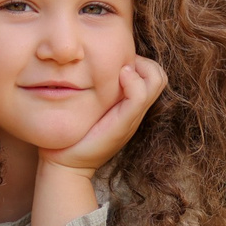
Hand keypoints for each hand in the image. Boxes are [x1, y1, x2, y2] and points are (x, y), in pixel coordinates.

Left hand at [41, 57, 167, 175]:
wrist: (66, 164)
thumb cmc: (73, 132)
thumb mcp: (88, 105)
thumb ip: (94, 87)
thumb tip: (87, 61)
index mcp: (129, 105)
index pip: (153, 73)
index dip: (140, 60)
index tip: (116, 61)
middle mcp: (136, 110)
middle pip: (159, 75)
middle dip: (144, 61)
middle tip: (119, 65)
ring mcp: (133, 116)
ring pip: (156, 80)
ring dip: (141, 67)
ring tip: (119, 71)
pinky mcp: (125, 122)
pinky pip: (140, 95)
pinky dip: (132, 80)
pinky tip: (118, 77)